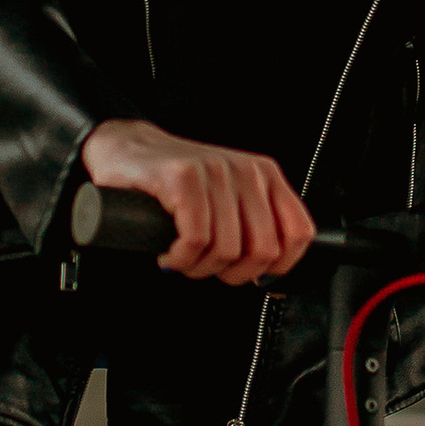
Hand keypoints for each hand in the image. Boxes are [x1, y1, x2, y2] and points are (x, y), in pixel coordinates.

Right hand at [81, 118, 314, 286]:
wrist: (126, 151)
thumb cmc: (176, 183)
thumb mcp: (228, 198)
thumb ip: (253, 224)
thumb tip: (269, 270)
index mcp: (265, 176)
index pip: (298, 233)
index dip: (278, 266)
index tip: (254, 274)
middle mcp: (245, 171)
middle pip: (263, 250)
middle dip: (233, 274)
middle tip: (208, 268)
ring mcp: (215, 171)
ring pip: (226, 250)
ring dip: (199, 268)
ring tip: (184, 259)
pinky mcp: (183, 177)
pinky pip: (195, 239)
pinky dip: (180, 259)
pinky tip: (170, 253)